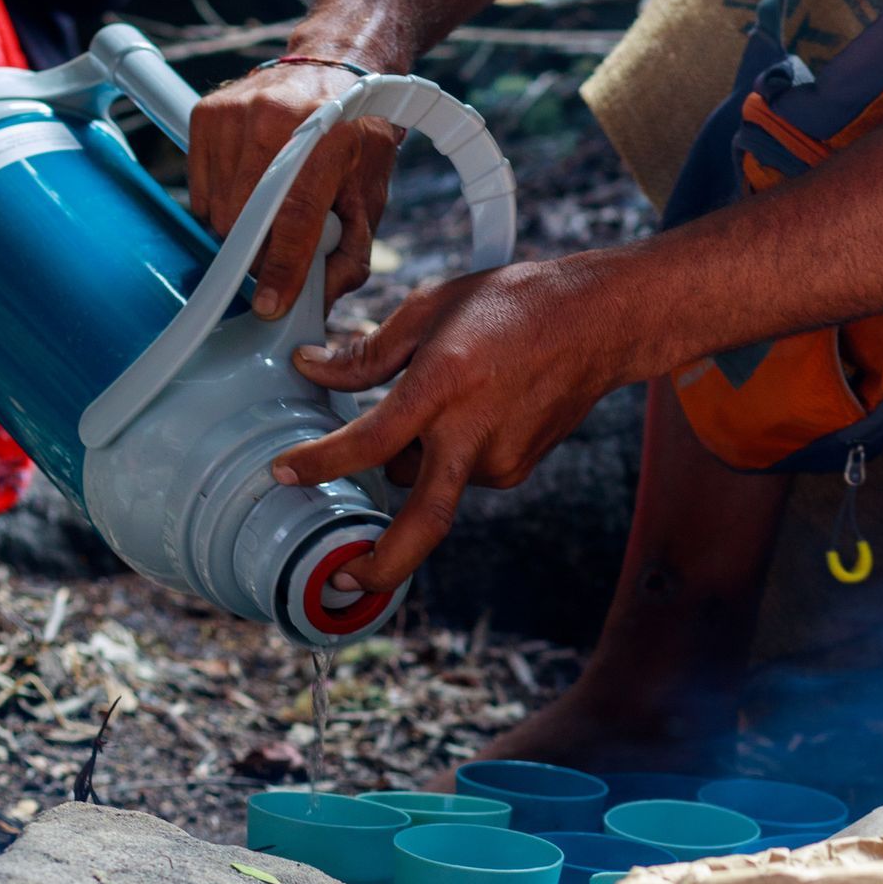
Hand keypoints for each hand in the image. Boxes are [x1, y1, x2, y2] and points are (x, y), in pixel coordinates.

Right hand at [187, 58, 402, 314]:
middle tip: (278, 252)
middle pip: (246, 220)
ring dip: (239, 232)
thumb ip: (351, 255)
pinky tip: (248, 190)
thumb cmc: (356, 136)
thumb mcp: (371, 194)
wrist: (334, 68)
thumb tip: (318, 305)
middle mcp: (277, 118)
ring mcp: (235, 113)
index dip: (281, 268)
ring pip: (218, 210)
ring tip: (268, 215)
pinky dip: (220, 205)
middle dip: (259, 253)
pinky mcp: (206, 113)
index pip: (295, 216)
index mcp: (328, 138)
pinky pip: (199, 190)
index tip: (269, 304)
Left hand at [269, 256, 626, 596]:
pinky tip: (467, 408)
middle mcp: (473, 434)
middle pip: (422, 524)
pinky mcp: (517, 469)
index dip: (321, 463)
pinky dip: (445, 452)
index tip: (283, 474)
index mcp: (445, 385)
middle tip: (341, 579)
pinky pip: (460, 473)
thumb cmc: (515, 304)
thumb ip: (367, 351)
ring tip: (432, 405)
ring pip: (430, 481)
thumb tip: (313, 367)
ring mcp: (500, 459)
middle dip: (379, 566)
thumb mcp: (430, 308)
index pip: (371, 441)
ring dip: (412, 461)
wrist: (599, 322)